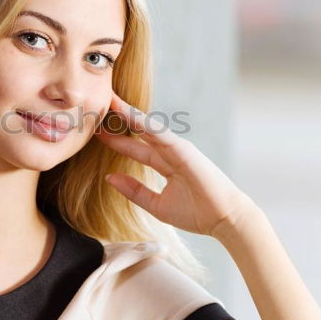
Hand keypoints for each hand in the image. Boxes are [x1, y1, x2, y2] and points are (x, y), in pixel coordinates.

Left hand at [95, 91, 257, 236]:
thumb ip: (134, 191)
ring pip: (147, 126)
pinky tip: (128, 113)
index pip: (135, 146)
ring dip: (128, 113)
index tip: (95, 131)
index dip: (115, 139)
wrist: (225, 220)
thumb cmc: (197, 213)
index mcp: (164, 163)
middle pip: (138, 131)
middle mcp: (169, 151)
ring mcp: (177, 148)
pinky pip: (160, 133)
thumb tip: (109, 177)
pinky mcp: (184, 149)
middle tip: (97, 105)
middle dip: (118, 119)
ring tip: (109, 99)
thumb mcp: (156, 204)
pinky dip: (144, 122)